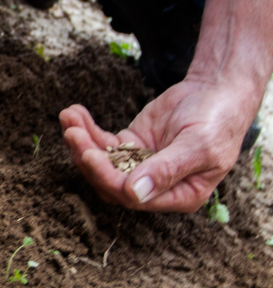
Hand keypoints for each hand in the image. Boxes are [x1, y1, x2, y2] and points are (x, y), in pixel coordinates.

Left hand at [60, 75, 257, 211]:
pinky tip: (74, 113)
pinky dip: (87, 129)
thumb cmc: (217, 121)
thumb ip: (167, 170)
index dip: (108, 178)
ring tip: (68, 118)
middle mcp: (155, 187)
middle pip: (110, 182)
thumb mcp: (198, 146)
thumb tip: (135, 194)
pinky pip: (103, 142)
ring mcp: (139, 165)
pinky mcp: (130, 145)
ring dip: (82, 142)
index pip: (133, 197)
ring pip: (102, 162)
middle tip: (72, 133)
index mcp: (178, 196)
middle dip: (88, 158)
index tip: (90, 154)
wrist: (218, 91)